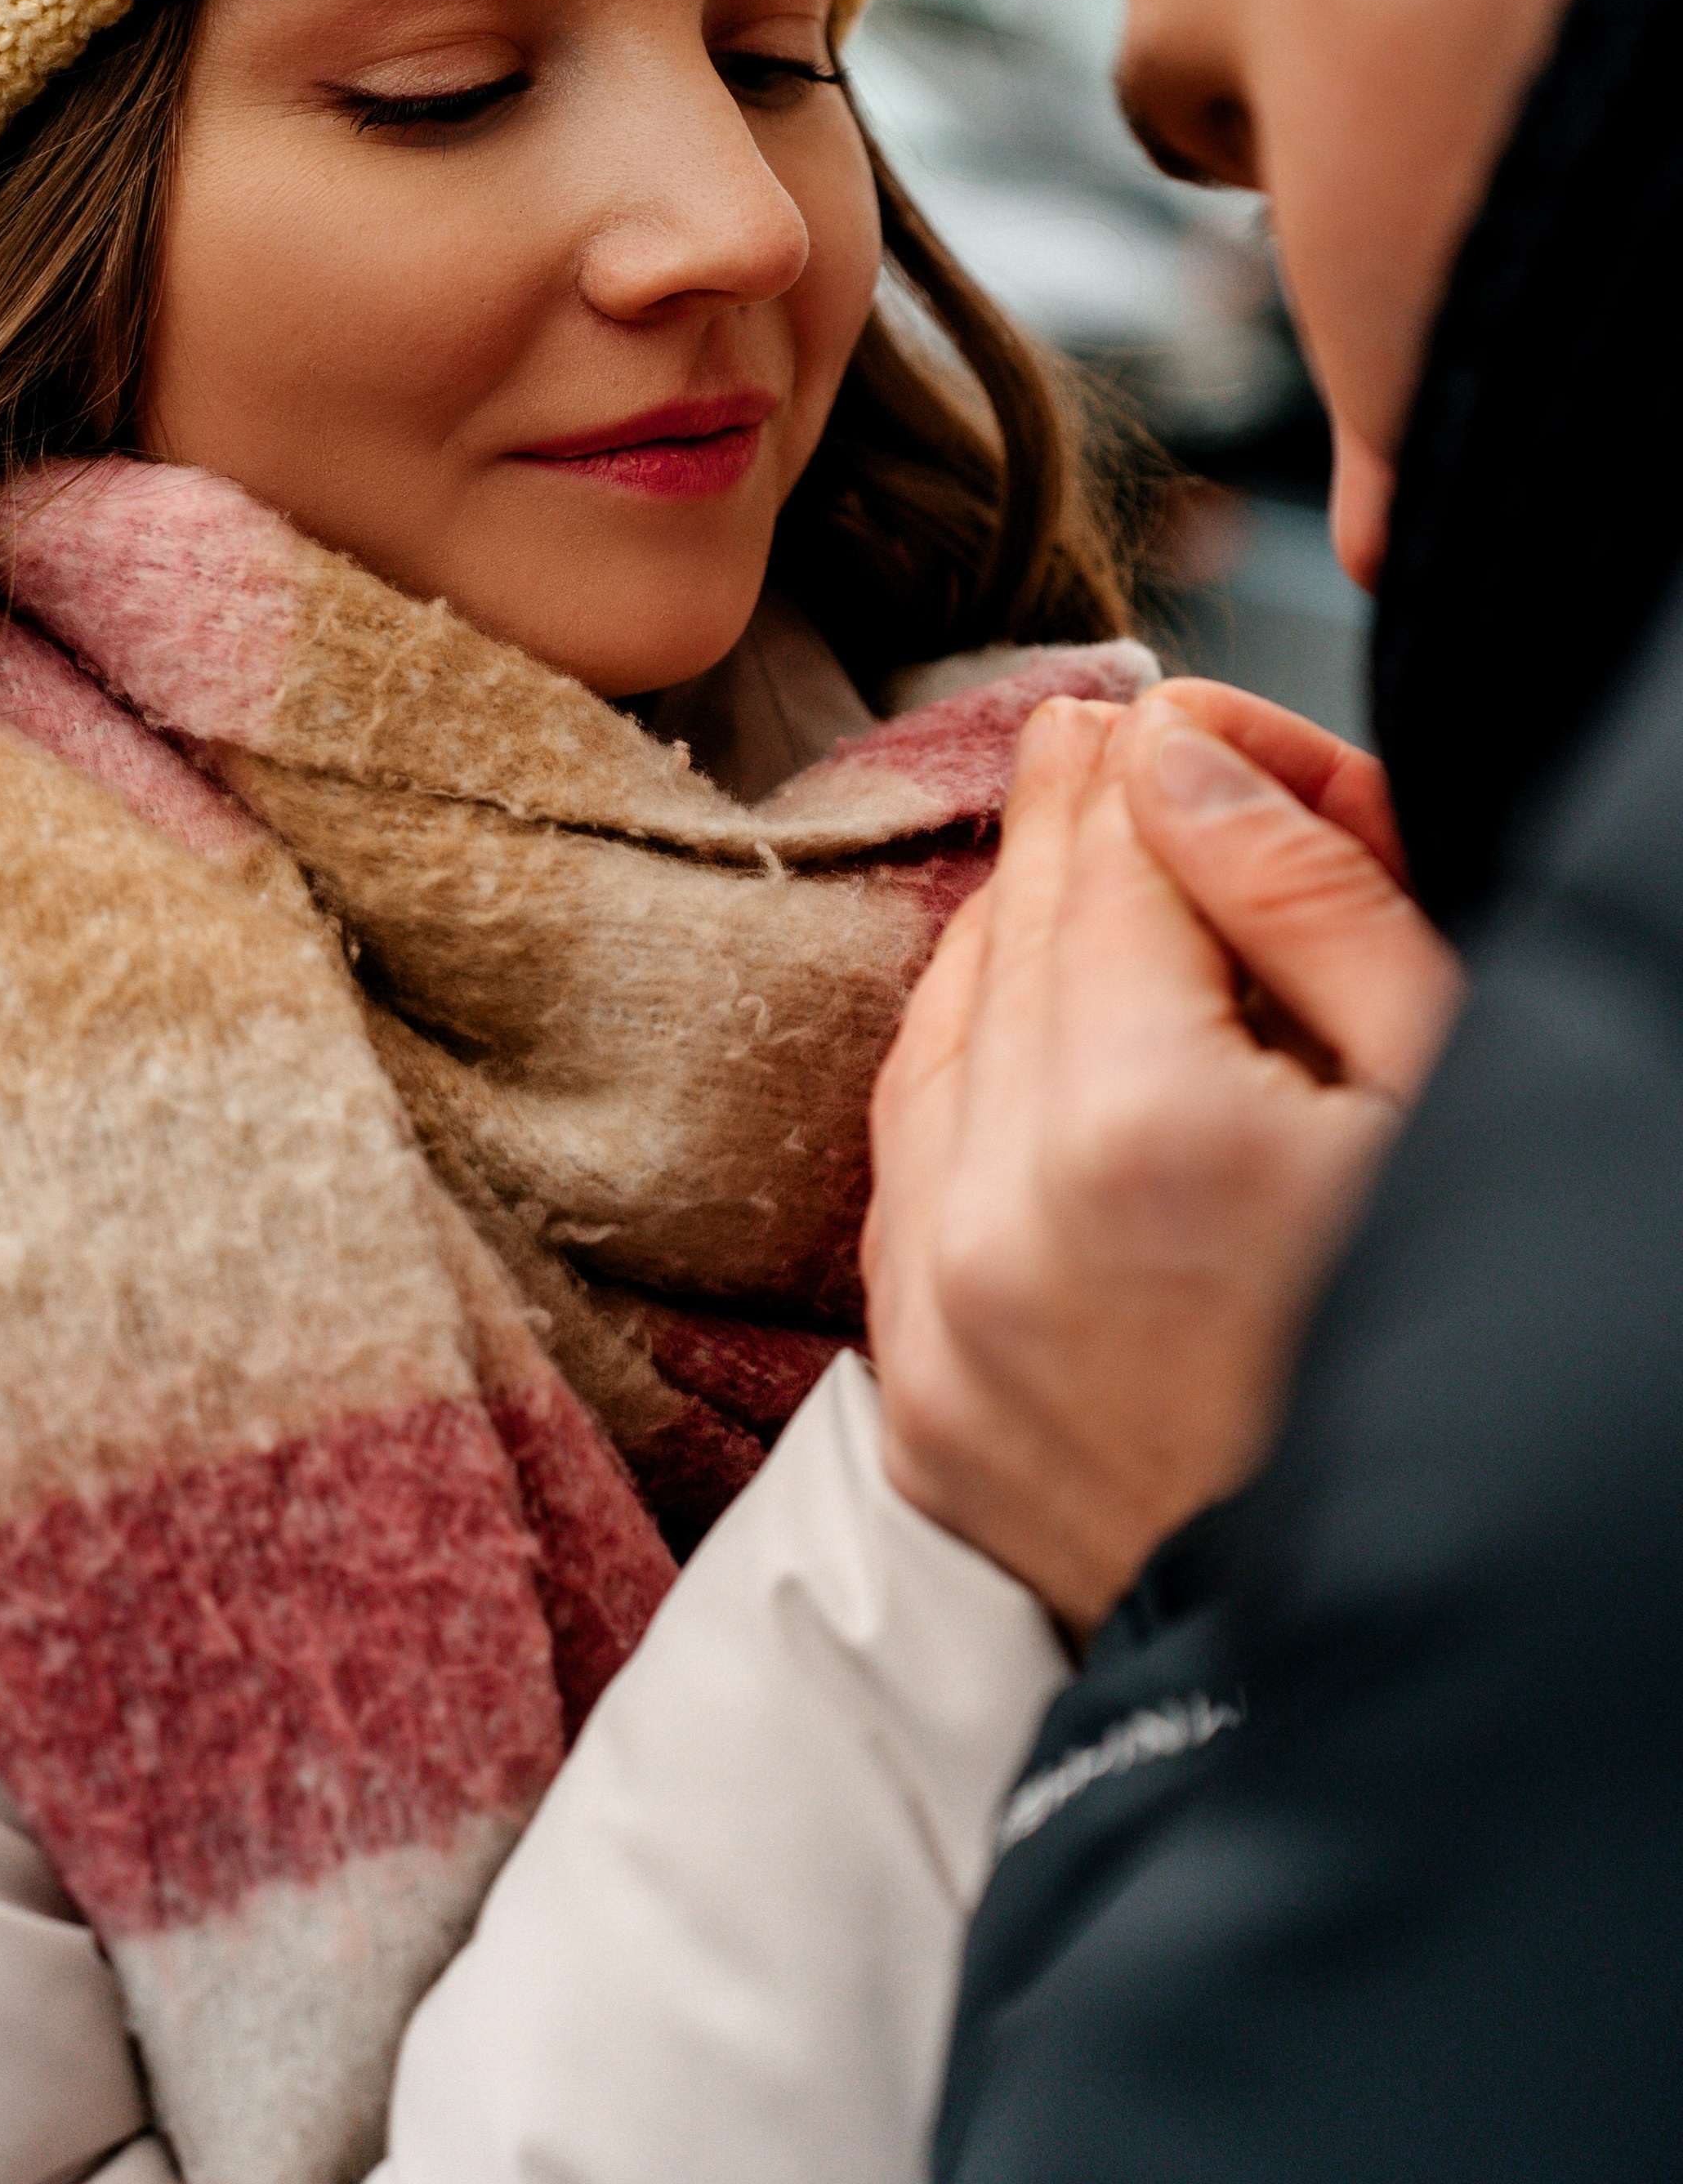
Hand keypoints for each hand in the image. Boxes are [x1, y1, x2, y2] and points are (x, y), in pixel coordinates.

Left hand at [863, 684, 1463, 1634]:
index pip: (1102, 862)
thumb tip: (1167, 750)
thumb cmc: (1450, 1359)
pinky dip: (958, 1085)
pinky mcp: (914, 1405)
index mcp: (1142, 1130)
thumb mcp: (1435, 1099)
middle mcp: (999, 1222)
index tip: (1142, 709)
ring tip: (1072, 886)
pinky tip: (1022, 1040)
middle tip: (1099, 749)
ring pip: (932, 1043)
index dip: (1134, 766)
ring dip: (1001, 949)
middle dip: (1066, 833)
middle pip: (1009, 938)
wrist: (1384, 1643)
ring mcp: (937, 1326)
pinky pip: (903, 1176)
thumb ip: (1302, 901)